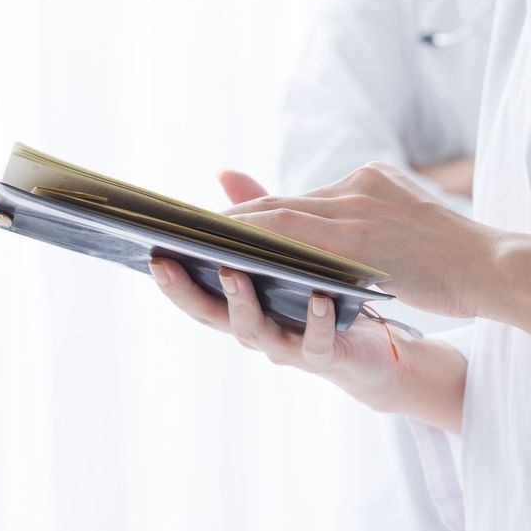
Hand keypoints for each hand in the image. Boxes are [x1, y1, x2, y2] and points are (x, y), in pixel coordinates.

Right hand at [147, 170, 468, 430]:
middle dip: (186, 291)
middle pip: (212, 315)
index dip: (171, 276)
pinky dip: (316, 322)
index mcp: (244, 305)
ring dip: (241, 303)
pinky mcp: (328, 358)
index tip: (150, 250)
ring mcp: (289, 347)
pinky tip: (319, 298)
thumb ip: (261, 220)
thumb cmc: (325, 298)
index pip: (197, 291)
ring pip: (255, 332)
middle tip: (167, 265)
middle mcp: (258, 330)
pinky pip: (317, 344)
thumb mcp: (291, 254)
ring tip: (235, 273)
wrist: (379, 349)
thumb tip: (225, 173)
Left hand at [223, 162, 493, 316]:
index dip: (265, 211)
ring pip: (281, 212)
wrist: (492, 266)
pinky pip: (292, 231)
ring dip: (238, 225)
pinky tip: (230, 250)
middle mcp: (359, 185)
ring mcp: (356, 205)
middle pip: (286, 201)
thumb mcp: (406, 233)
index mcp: (372, 181)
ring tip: (202, 240)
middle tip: (198, 227)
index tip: (230, 221)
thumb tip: (330, 251)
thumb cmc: (454, 261)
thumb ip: (361, 230)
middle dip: (241, 215)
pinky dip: (256, 237)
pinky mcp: (355, 232)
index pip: (306, 200)